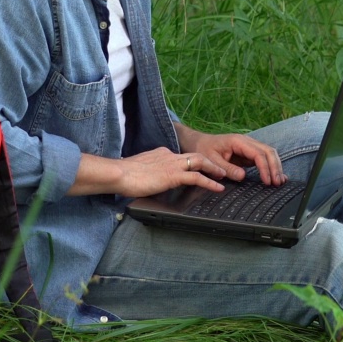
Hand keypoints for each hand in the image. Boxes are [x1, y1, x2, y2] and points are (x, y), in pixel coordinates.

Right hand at [78, 147, 227, 197]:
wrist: (119, 173)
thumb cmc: (124, 175)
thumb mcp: (140, 170)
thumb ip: (150, 172)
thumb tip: (150, 181)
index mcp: (161, 153)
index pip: (181, 156)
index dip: (192, 162)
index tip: (199, 167)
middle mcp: (169, 155)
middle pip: (195, 155)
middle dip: (209, 161)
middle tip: (220, 169)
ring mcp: (172, 164)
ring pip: (200, 162)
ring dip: (214, 169)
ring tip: (223, 177)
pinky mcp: (174, 175)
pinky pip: (197, 177)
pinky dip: (210, 182)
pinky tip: (218, 188)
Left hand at [177, 124, 285, 185]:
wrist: (199, 143)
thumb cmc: (204, 149)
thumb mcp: (211, 160)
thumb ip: (226, 168)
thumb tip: (242, 176)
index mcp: (238, 141)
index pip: (258, 153)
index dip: (265, 167)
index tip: (267, 181)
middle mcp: (247, 142)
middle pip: (268, 151)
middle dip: (275, 167)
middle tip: (277, 183)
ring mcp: (249, 147)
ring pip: (269, 154)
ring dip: (276, 167)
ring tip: (279, 182)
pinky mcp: (249, 154)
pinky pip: (264, 158)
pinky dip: (271, 167)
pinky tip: (277, 176)